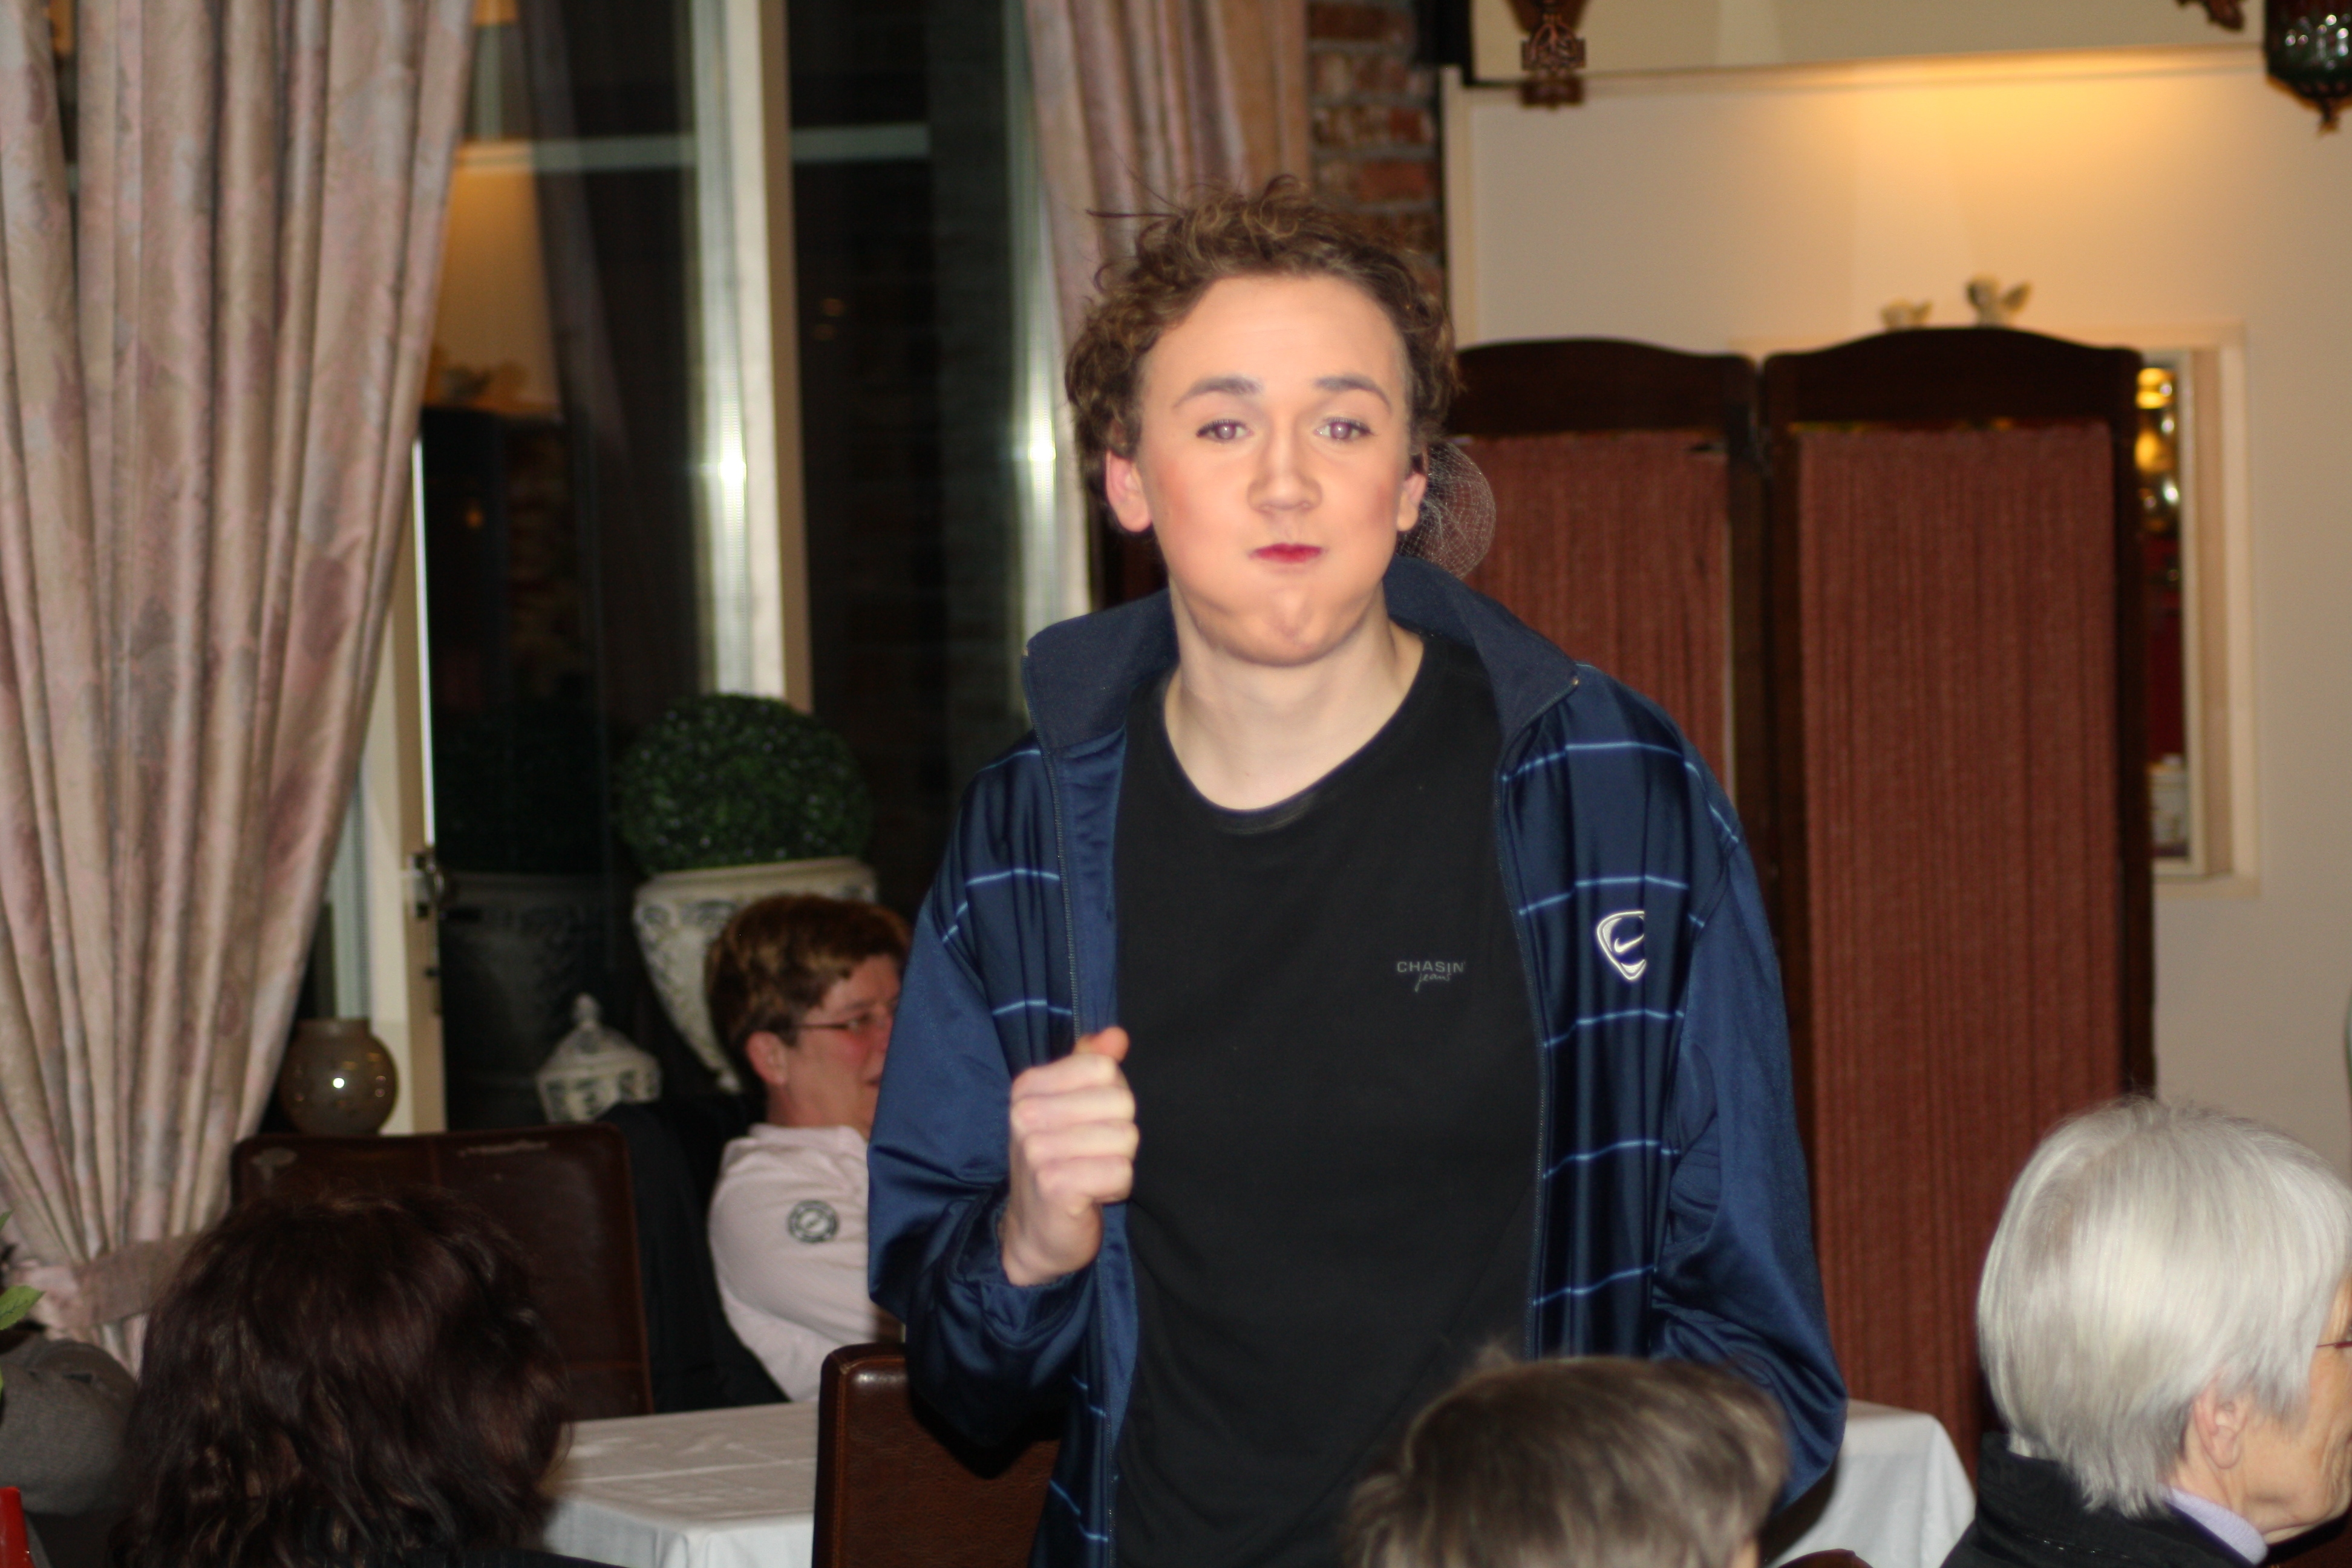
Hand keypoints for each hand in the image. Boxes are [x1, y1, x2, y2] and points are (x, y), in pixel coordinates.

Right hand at [1001, 1028, 1136, 1285]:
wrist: (1034, 1233)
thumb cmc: (1058, 1163)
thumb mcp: (1070, 1107)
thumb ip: (1091, 1065)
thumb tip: (1117, 1036)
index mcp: (1028, 1085)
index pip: (1104, 1068)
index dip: (1111, 1099)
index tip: (1088, 1123)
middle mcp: (1026, 1113)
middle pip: (1121, 1102)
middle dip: (1118, 1134)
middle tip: (1089, 1155)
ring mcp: (1036, 1149)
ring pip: (1125, 1138)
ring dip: (1117, 1163)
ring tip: (1088, 1174)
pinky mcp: (1054, 1185)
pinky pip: (1120, 1172)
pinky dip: (1115, 1188)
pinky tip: (1089, 1195)